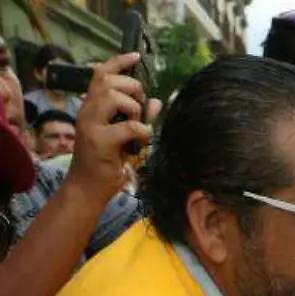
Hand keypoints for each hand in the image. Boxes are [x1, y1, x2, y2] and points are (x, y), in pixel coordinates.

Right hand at [65, 52, 161, 204]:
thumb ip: (140, 117)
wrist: (88, 188)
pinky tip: (141, 142)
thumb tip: (156, 101)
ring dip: (134, 108)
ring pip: (114, 96)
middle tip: (140, 110)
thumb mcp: (126, 136)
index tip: (136, 55)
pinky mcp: (99, 141)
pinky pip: (129, 126)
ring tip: (137, 125)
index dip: (119, 62)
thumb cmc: (106, 162)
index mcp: (92, 107)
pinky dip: (142, 132)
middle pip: (109, 81)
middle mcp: (87, 111)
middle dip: (133, 89)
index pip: (101, 74)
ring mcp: (90, 125)